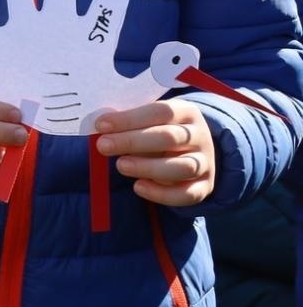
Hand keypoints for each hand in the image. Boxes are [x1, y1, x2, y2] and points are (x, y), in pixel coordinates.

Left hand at [95, 98, 216, 205]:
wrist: (189, 150)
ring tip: (120, 165)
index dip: (130, 119)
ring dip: (148, 167)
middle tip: (103, 145)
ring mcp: (205, 162)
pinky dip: (162, 194)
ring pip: (182, 167)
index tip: (101, 125)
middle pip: (169, 138)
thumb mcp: (147, 121)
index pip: (160, 112)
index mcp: (186, 112)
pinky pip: (187, 194)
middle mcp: (200, 136)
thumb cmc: (157, 131)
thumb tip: (100, 127)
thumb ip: (128, 123)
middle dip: (132, 142)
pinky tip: (138, 187)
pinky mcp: (205, 186)